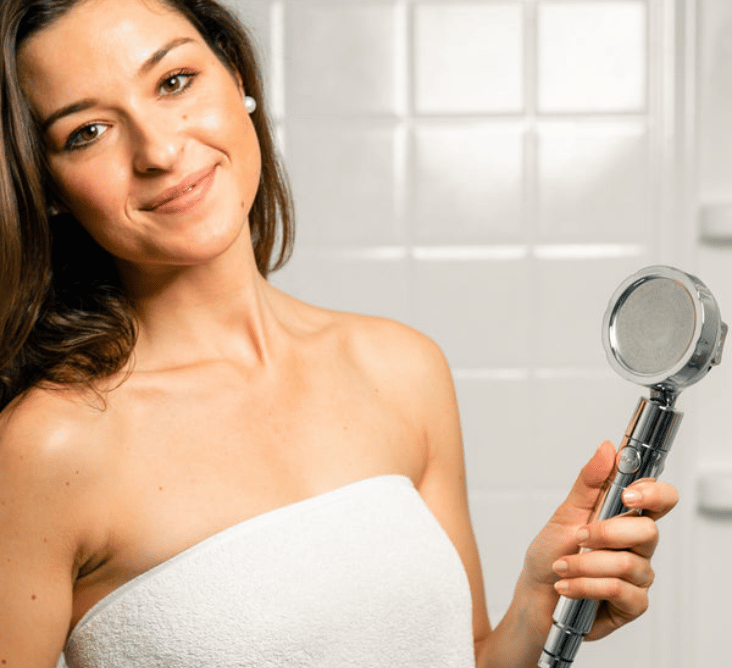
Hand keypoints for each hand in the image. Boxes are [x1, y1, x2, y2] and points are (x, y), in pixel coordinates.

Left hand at [522, 440, 678, 640]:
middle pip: (648, 531)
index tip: (627, 494)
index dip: (654, 493)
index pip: (661, 499)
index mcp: (626, 517)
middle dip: (605, 533)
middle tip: (577, 537)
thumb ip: (590, 482)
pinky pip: (620, 591)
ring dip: (585, 564)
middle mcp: (638, 545)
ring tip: (562, 566)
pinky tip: (567, 586)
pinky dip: (585, 586)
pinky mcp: (633, 604)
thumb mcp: (566, 512)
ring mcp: (639, 575)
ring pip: (629, 563)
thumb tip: (608, 448)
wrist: (536, 593)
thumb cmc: (552, 552)